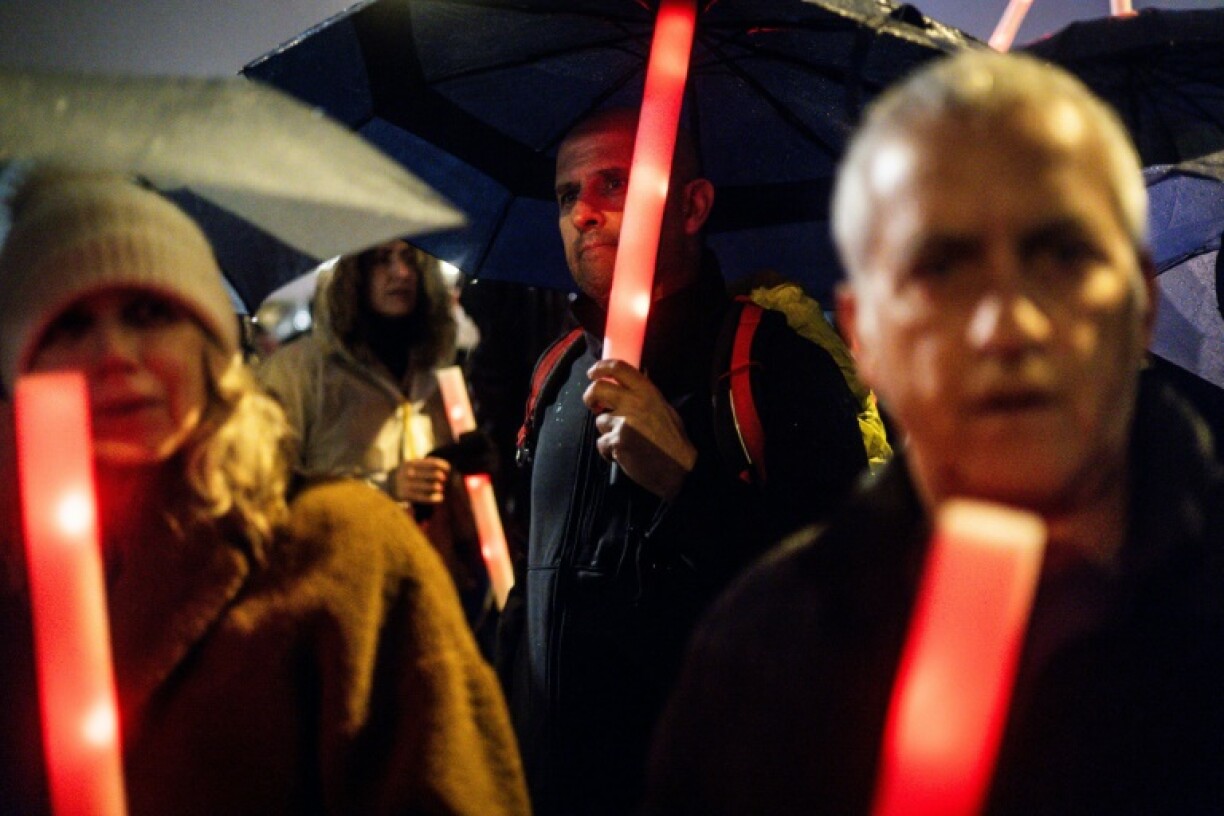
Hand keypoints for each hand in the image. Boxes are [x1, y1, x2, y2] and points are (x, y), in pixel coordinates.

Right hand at [394, 456, 450, 504]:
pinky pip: (422, 497)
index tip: (448, 468)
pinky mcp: (406, 495)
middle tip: (445, 479)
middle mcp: (408, 473)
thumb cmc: (406, 474)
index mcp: (411, 463)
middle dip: (440, 476)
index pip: (430, 463)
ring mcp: (406, 485)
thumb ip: (426, 464)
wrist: (387, 485)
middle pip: (430, 474)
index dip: (442, 465)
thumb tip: (444, 466)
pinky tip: (440, 498)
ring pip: (427, 486)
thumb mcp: (412, 465)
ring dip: (437, 487)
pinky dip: (433, 498)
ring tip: (441, 488)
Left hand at [583, 359, 696, 499]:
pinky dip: (609, 452)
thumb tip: (625, 388)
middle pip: (598, 388)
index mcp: (647, 392)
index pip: (618, 368)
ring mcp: (624, 421)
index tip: (592, 373)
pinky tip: (623, 455)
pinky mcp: (617, 441)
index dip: (600, 367)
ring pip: (600, 421)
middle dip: (589, 396)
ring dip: (608, 433)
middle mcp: (634, 402)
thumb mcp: (663, 408)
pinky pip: (602, 443)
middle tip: (593, 405)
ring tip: (625, 442)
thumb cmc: (672, 440)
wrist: (678, 467)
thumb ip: (644, 397)